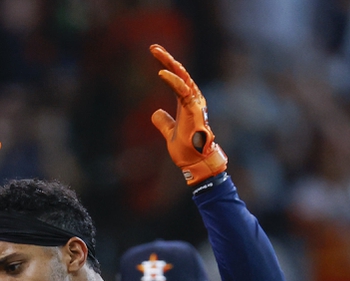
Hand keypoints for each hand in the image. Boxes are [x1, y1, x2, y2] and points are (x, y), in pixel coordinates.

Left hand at [149, 45, 226, 184]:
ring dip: (169, 63)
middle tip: (153, 48)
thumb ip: (164, 122)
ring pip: (182, 76)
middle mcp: (192, 99)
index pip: (177, 79)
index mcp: (186, 103)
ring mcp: (195, 103)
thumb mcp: (169, 133)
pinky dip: (173, 80)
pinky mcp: (194, 109)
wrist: (195, 163)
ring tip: (156, 52)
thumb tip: (156, 113)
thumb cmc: (187, 150)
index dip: (167, 67)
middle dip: (167, 59)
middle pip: (180, 73)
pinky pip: (183, 90)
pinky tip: (161, 73)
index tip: (155, 56)